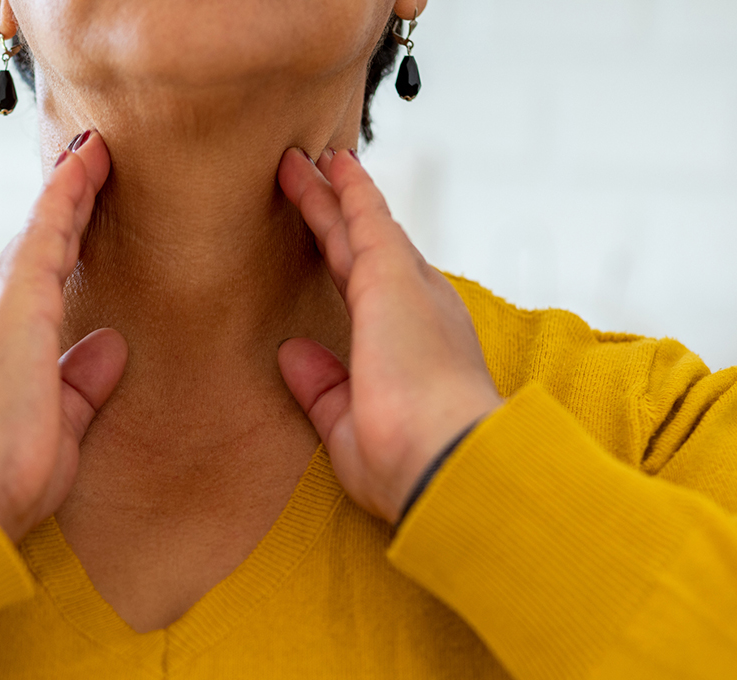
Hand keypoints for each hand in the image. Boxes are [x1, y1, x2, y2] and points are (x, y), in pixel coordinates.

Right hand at [0, 131, 126, 543]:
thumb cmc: (4, 475)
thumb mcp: (59, 423)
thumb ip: (81, 384)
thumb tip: (109, 347)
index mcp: (0, 349)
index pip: (37, 286)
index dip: (60, 246)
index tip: (83, 216)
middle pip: (36, 248)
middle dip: (65, 207)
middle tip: (91, 163)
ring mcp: (1, 303)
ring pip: (42, 232)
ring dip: (70, 189)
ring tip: (95, 151)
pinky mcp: (18, 299)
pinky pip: (48, 230)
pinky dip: (68, 192)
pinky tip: (88, 160)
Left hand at [276, 148, 502, 522]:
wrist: (443, 460)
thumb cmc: (408, 462)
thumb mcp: (347, 425)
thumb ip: (322, 387)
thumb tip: (292, 353)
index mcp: (413, 350)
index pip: (369, 298)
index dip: (347, 264)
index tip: (329, 241)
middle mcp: (419, 311)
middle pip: (365, 251)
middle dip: (336, 216)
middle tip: (312, 180)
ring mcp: (408, 289)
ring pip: (359, 228)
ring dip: (330, 194)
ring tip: (301, 161)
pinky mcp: (392, 276)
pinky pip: (364, 218)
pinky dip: (346, 188)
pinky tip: (327, 163)